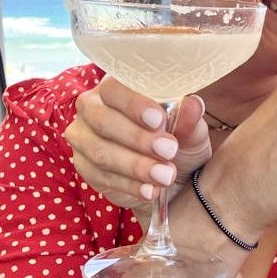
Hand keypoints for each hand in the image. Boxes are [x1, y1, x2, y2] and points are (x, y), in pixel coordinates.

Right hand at [66, 77, 210, 209]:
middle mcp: (92, 107)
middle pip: (103, 120)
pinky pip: (100, 176)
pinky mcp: (83, 166)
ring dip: (135, 166)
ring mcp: (82, 137)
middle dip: (137, 138)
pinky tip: (150, 190)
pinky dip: (128, 185)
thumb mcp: (191, 133)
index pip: (115, 87)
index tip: (159, 121)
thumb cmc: (177, 141)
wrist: (168, 176)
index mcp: (117, 87)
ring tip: (165, 176)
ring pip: (101, 152)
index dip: (134, 104)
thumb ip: (190, 120)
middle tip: (168, 151)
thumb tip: (194, 104)